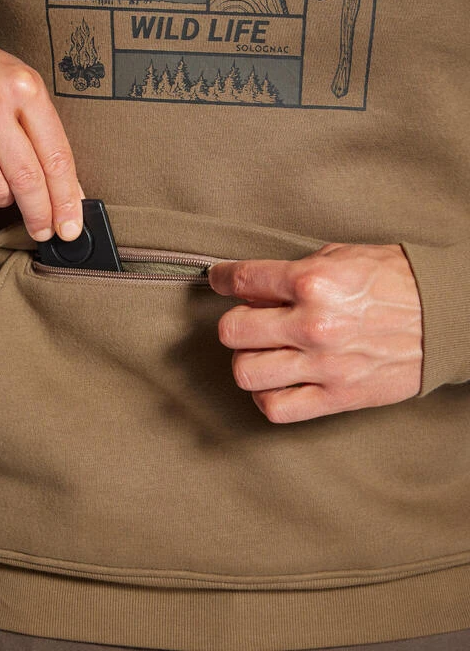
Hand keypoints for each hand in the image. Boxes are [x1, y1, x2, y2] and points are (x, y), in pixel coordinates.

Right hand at [0, 41, 83, 241]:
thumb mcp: (19, 87)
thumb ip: (46, 135)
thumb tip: (70, 193)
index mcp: (23, 87)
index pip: (55, 156)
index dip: (66, 198)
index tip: (71, 225)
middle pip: (27, 179)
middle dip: (40, 214)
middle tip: (45, 230)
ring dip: (2, 196)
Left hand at [207, 243, 422, 422]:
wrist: (451, 316)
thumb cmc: (398, 281)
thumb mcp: (342, 256)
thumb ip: (293, 271)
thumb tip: (254, 289)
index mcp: (312, 280)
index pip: (241, 279)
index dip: (220, 278)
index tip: (219, 279)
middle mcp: (312, 324)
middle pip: (232, 331)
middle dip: (235, 322)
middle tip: (249, 320)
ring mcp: (323, 364)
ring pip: (245, 373)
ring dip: (247, 360)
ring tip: (262, 352)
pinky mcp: (338, 396)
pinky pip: (276, 408)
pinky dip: (266, 397)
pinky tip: (276, 382)